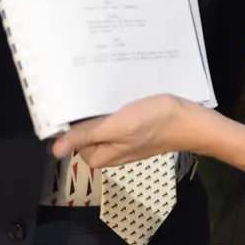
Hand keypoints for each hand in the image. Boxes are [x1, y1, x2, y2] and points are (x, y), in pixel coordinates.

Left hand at [52, 94, 214, 166]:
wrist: (190, 120)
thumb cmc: (154, 122)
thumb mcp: (117, 127)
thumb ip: (87, 136)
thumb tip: (55, 150)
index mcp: (100, 154)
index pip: (73, 137)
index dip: (72, 119)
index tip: (75, 98)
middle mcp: (109, 149)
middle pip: (87, 130)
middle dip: (88, 111)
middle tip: (92, 90)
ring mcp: (123, 140)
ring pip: (102, 122)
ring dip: (102, 107)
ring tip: (105, 90)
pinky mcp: (134, 130)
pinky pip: (117, 118)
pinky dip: (116, 107)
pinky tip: (120, 95)